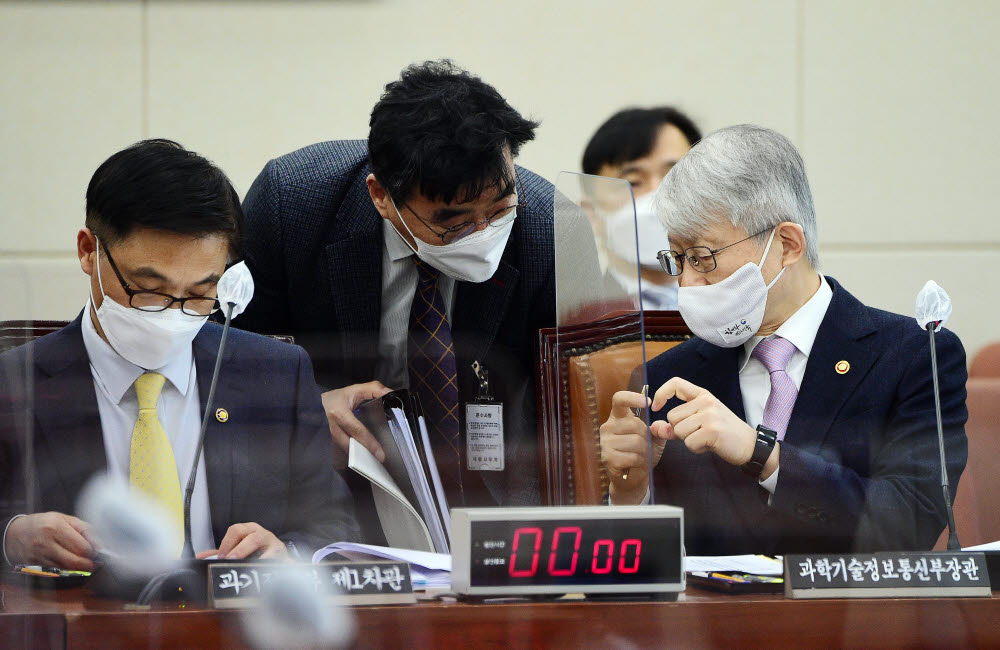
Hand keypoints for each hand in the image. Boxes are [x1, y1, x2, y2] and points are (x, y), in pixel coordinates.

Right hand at [4, 512, 97, 570]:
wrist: (15, 533)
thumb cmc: (45, 524)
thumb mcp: (66, 519)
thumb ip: (85, 530)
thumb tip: (100, 545)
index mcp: (56, 527)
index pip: (82, 547)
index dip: (93, 552)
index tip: (98, 552)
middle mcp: (46, 542)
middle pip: (74, 561)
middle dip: (88, 564)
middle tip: (93, 563)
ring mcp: (38, 556)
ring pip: (66, 569)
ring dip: (78, 569)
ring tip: (83, 563)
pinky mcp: (34, 566)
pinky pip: (56, 572)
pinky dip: (66, 571)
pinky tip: (69, 565)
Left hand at [196, 522, 287, 560]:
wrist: (281, 558)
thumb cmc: (258, 552)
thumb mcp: (240, 549)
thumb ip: (222, 553)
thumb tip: (200, 557)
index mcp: (249, 529)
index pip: (235, 530)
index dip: (226, 543)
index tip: (220, 557)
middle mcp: (260, 531)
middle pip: (245, 532)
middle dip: (235, 547)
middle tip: (228, 560)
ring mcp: (270, 540)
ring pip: (256, 539)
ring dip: (245, 551)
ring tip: (239, 563)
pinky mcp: (279, 551)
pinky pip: (270, 555)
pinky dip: (261, 562)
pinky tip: (255, 570)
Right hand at [322, 380, 392, 467]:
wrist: (317, 403)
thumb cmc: (338, 397)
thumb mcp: (356, 389)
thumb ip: (375, 389)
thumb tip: (390, 394)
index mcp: (338, 412)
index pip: (356, 431)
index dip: (369, 443)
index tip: (380, 454)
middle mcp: (331, 427)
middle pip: (350, 446)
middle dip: (364, 455)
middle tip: (379, 460)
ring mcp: (328, 436)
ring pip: (345, 452)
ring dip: (358, 457)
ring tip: (373, 461)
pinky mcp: (328, 443)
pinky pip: (341, 453)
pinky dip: (352, 456)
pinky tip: (361, 458)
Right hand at [600, 391, 664, 503]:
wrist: (633, 478)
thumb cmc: (642, 454)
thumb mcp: (654, 439)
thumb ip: (659, 429)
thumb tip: (659, 425)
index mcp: (617, 418)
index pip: (619, 399)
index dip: (632, 397)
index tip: (648, 402)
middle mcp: (608, 427)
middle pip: (634, 424)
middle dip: (646, 438)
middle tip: (644, 447)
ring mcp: (605, 442)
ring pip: (635, 442)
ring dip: (643, 452)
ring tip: (639, 457)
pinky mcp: (607, 458)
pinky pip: (631, 456)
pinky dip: (638, 462)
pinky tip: (634, 464)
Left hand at [650, 377, 765, 468]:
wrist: (749, 445)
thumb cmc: (722, 434)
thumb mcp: (699, 424)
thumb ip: (675, 425)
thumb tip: (654, 428)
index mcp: (702, 395)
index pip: (675, 383)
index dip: (661, 394)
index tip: (656, 407)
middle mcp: (706, 401)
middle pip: (672, 417)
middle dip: (680, 430)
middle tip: (700, 433)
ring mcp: (710, 415)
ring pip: (679, 431)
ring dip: (689, 440)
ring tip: (706, 438)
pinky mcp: (712, 430)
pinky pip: (689, 443)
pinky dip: (697, 448)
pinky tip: (710, 444)